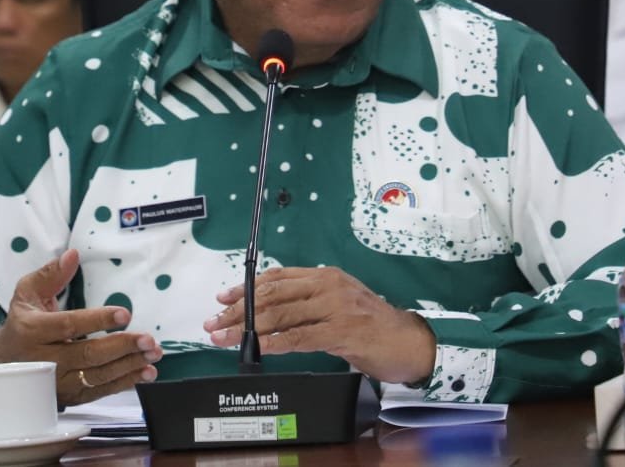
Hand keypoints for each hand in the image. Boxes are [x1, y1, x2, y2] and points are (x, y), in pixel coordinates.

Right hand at [0, 249, 162, 405]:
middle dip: (122, 347)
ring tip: (153, 354)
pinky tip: (144, 372)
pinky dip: (123, 383)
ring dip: (129, 366)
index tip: (124, 314)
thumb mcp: (27, 294)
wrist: (1, 364)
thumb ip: (50, 275)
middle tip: (148, 339)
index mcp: (33, 331)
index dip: (97, 320)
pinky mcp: (65, 397)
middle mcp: (44, 360)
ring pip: (96, 377)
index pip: (69, 325)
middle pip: (88, 355)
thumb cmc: (21, 324)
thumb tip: (73, 255)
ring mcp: (55, 383)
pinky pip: (97, 392)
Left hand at [203, 266, 436, 384]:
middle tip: (214, 322)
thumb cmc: (373, 326)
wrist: (410, 342)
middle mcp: (329, 286)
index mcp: (326, 276)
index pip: (278, 278)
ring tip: (224, 337)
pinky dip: (275, 343)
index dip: (247, 288)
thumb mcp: (339, 304)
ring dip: (247, 328)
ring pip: (281, 315)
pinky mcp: (342, 331)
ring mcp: (336, 307)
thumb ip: (309, 303)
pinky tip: (257, 348)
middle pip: (273, 295)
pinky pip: (300, 337)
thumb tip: (270, 311)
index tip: (223, 299)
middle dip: (239, 310)